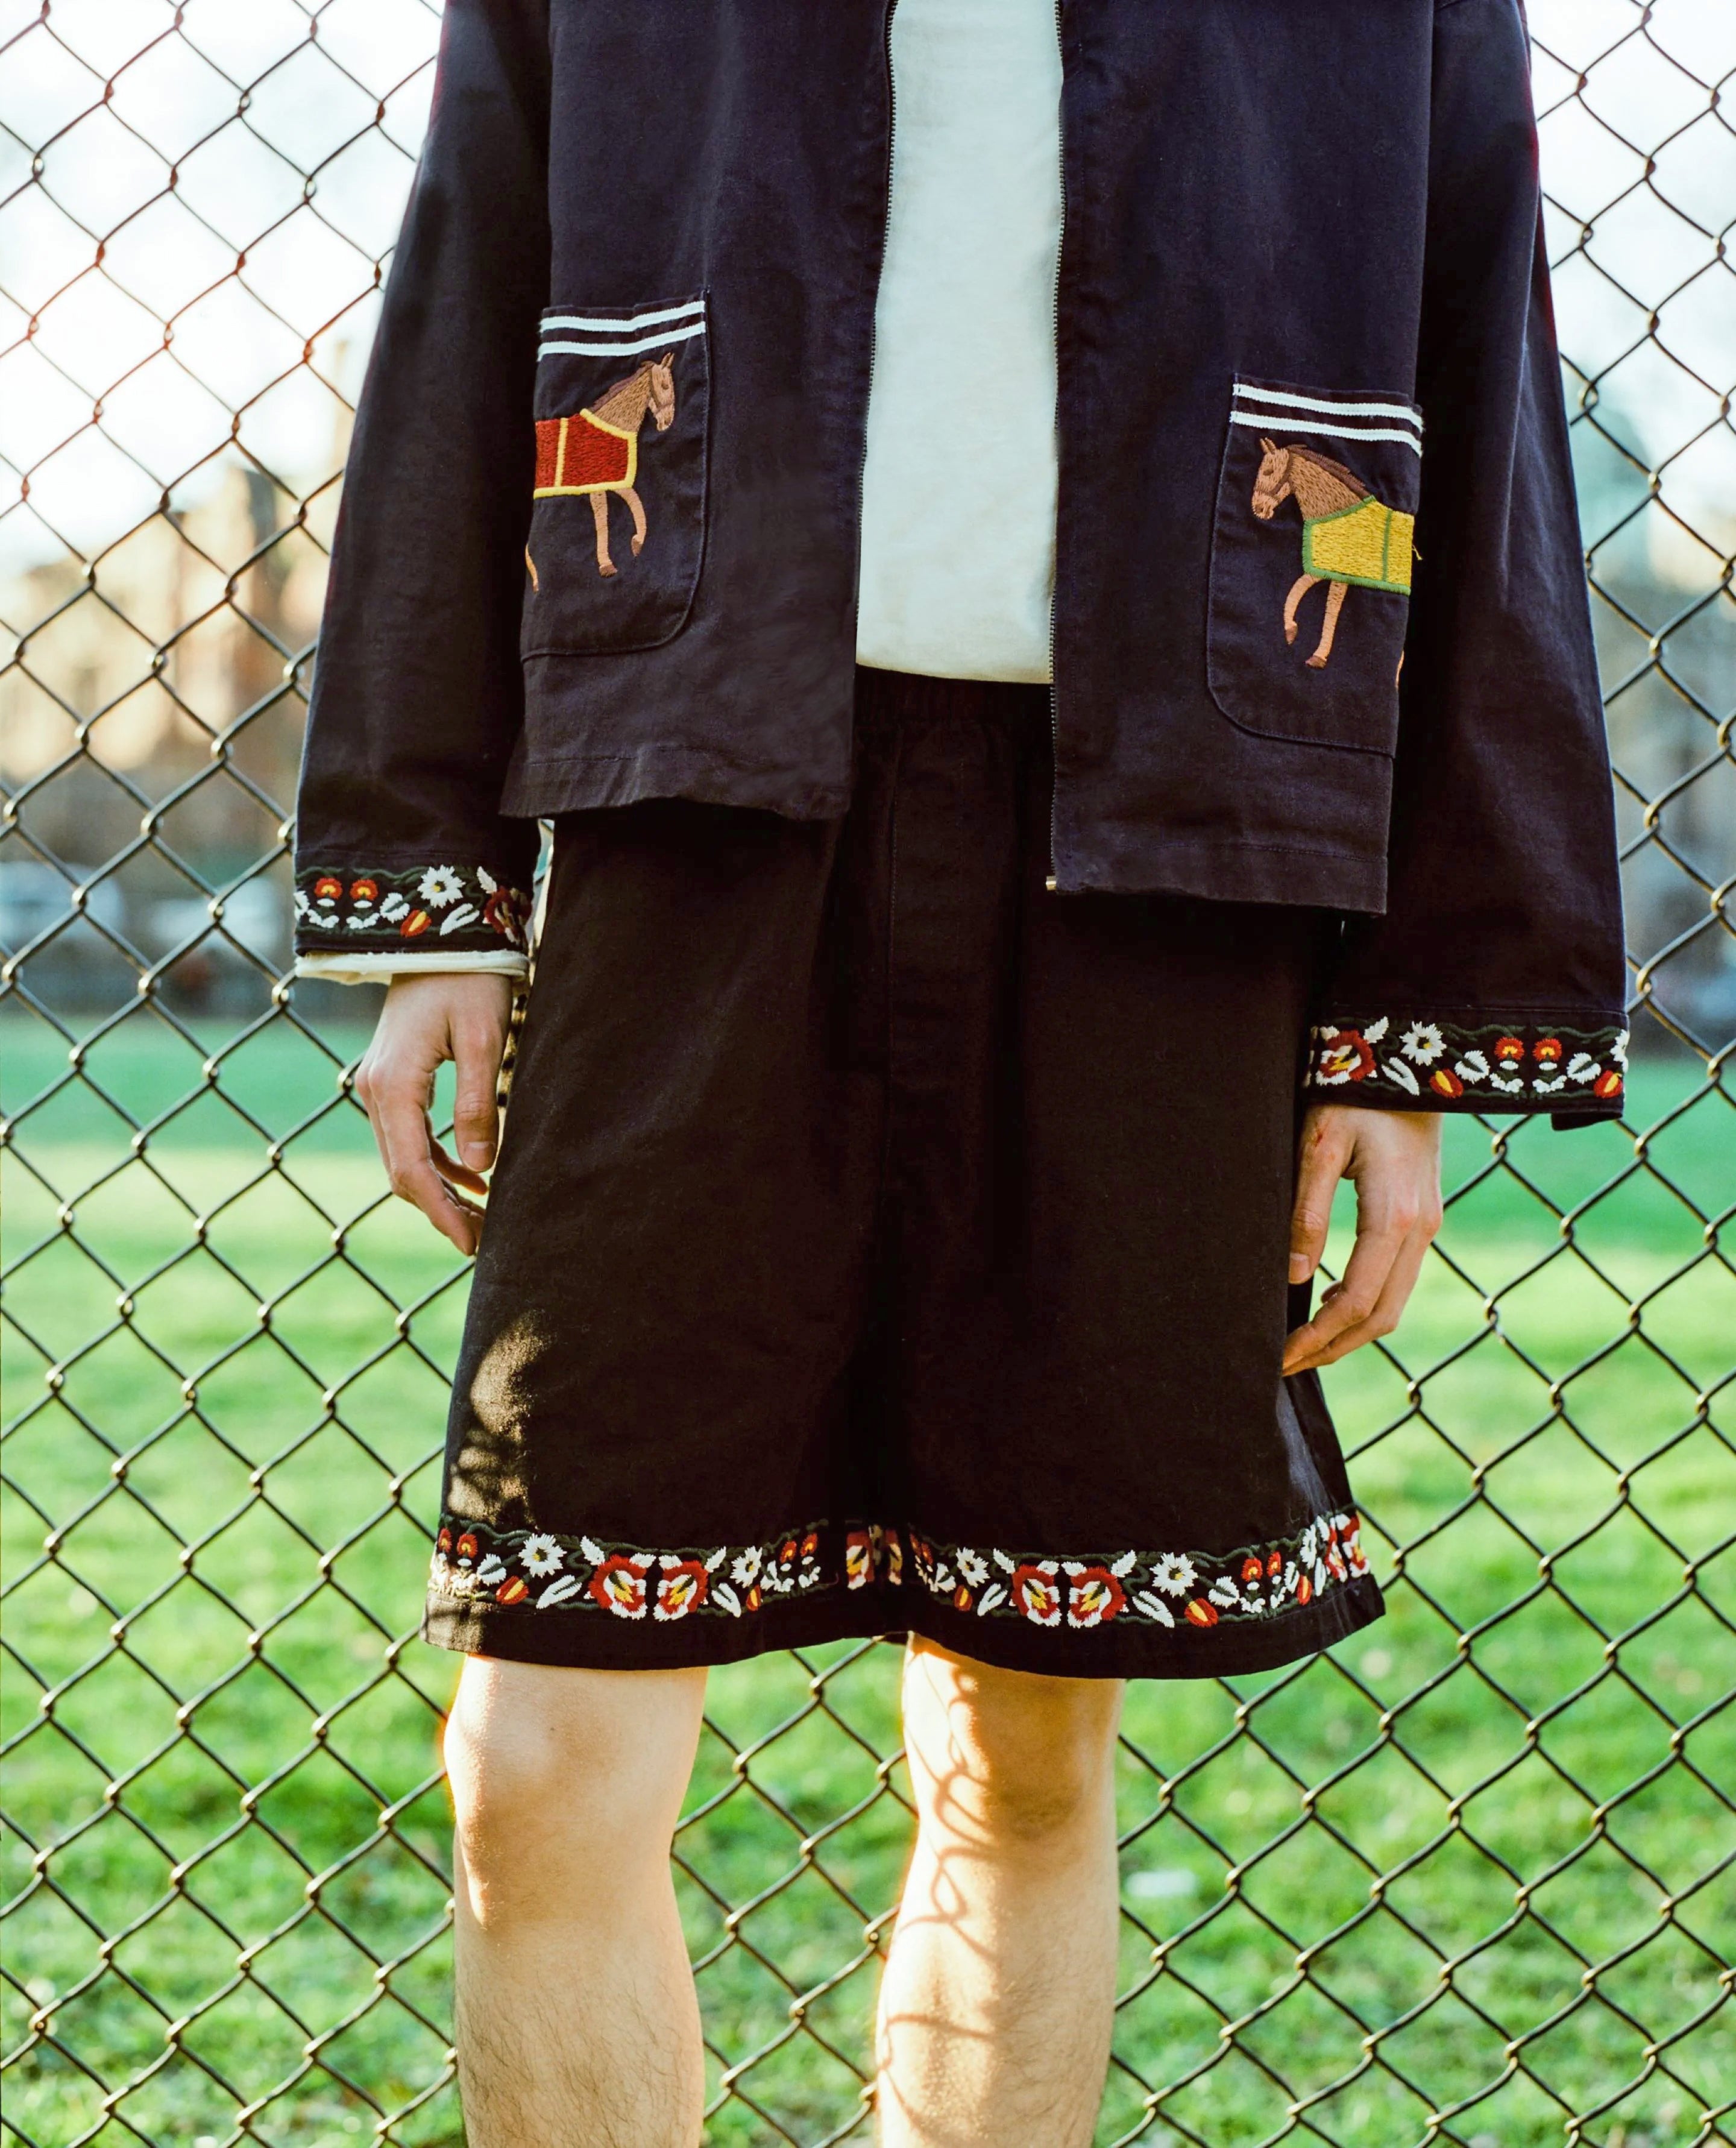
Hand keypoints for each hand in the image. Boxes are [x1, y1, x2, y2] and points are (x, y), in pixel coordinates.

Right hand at [353, 972, 515, 1254]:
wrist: (440, 933)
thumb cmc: (469, 980)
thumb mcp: (483, 1041)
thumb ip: (477, 1105)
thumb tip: (478, 1169)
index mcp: (393, 1086)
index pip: (413, 1170)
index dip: (442, 1212)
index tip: (471, 1243)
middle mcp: (376, 1089)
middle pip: (402, 1171)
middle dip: (440, 1210)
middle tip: (482, 1241)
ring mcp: (379, 1083)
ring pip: (404, 1156)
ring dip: (439, 1189)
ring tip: (481, 1217)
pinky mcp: (392, 1075)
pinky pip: (409, 1134)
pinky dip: (436, 1161)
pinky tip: (470, 1177)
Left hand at [1283, 1105, 1442, 1373]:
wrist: (1411, 1064)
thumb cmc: (1355, 1095)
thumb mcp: (1319, 1145)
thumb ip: (1307, 1210)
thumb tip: (1294, 1276)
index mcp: (1394, 1216)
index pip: (1356, 1301)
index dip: (1318, 1338)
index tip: (1280, 1357)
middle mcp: (1420, 1230)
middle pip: (1381, 1317)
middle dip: (1332, 1348)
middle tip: (1285, 1364)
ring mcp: (1428, 1226)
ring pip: (1394, 1304)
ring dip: (1350, 1333)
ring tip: (1303, 1345)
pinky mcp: (1423, 1219)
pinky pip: (1398, 1280)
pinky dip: (1366, 1305)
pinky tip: (1330, 1305)